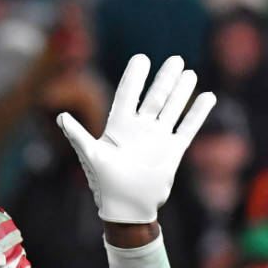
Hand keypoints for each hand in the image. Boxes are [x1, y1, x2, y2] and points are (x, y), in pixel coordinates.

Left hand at [58, 55, 215, 223]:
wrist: (127, 209)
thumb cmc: (105, 185)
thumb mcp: (91, 156)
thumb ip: (78, 135)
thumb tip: (60, 116)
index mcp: (119, 127)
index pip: (128, 94)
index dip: (135, 77)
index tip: (141, 58)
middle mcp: (140, 128)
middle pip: (155, 97)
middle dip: (165, 78)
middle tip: (175, 59)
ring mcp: (157, 138)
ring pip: (172, 108)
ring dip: (181, 91)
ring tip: (188, 73)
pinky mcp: (173, 151)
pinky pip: (187, 128)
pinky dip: (197, 114)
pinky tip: (208, 97)